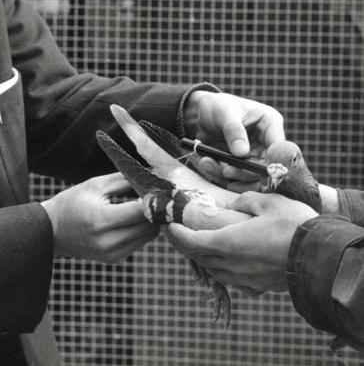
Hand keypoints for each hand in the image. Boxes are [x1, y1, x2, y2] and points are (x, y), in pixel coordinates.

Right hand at [41, 173, 158, 262]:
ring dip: (151, 221)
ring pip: (147, 236)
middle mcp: (108, 241)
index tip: (160, 188)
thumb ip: (124, 179)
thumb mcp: (95, 185)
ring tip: (147, 204)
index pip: (140, 211)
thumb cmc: (72, 203)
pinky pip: (139, 243)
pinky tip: (135, 218)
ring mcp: (112, 254)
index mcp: (101, 220)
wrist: (51, 231)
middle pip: (148, 226)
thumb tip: (149, 175)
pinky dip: (142, 230)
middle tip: (158, 195)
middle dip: (155, 210)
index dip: (152, 199)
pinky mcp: (114, 259)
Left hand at [167, 191, 317, 293]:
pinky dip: (222, 269)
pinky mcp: (259, 287)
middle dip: (186, 245)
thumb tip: (233, 205)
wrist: (320, 257)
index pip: (192, 242)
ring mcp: (246, 279)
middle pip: (200, 257)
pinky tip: (227, 261)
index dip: (177, 235)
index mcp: (228, 243)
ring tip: (200, 244)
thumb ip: (243, 201)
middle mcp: (232, 265)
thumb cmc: (292, 225)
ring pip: (215, 271)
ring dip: (203, 258)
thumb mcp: (266, 201)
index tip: (168, 226)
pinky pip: (233, 279)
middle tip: (179, 233)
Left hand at [185, 91, 284, 191]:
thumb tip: (242, 153)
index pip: (278, 148)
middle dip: (246, 173)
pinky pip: (236, 176)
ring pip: (251, 176)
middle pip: (265, 167)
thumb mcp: (225, 112)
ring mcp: (254, 154)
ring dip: (231, 176)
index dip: (272, 162)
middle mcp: (265, 142)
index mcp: (270, 124)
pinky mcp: (241, 163)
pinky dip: (220, 174)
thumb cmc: (218, 105)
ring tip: (209, 165)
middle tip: (226, 171)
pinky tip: (207, 164)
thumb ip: (234, 131)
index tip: (256, 171)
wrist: (202, 111)